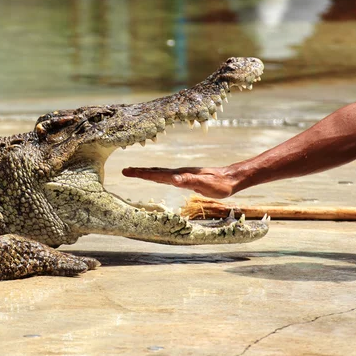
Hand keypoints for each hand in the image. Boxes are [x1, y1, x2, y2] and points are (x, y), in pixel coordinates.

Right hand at [122, 167, 236, 198]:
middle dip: (139, 172)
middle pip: (155, 172)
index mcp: (179, 175)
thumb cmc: (219, 184)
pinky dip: (156, 176)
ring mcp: (182, 175)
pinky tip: (156, 178)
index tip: (128, 172)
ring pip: (160, 173)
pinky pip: (166, 177)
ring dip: (146, 173)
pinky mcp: (185, 178)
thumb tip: (172, 179)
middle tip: (125, 171)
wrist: (231, 178)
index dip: (141, 174)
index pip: (156, 174)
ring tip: (135, 172)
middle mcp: (178, 173)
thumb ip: (189, 181)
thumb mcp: (204, 184)